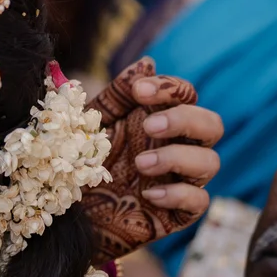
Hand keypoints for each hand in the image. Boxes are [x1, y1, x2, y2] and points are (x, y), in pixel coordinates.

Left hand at [81, 58, 221, 260]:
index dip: (169, 88)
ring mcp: (180, 180)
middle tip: (148, 127)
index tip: (139, 92)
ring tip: (139, 164)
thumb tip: (147, 63)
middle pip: (212, 125)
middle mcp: (177, 147)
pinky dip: (178, 195)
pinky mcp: (176, 213)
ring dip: (178, 158)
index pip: (186, 95)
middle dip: (185, 120)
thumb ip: (118, 97)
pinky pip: (200, 201)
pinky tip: (147, 194)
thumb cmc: (79, 163)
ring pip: (211, 162)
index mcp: (159, 120)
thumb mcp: (93, 126)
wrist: (64, 213)